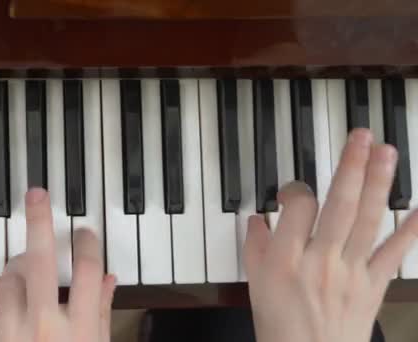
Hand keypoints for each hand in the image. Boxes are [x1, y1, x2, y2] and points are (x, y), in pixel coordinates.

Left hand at [0, 188, 116, 341]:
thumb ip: (100, 315)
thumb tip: (108, 280)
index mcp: (78, 331)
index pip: (88, 272)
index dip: (88, 244)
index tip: (84, 232)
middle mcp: (43, 327)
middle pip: (41, 261)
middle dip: (39, 222)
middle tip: (37, 196)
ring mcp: (9, 333)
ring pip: (8, 278)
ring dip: (16, 266)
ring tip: (24, 266)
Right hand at [244, 128, 417, 341]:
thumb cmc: (280, 326)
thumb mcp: (256, 284)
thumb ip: (256, 247)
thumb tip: (258, 220)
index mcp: (286, 259)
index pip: (297, 207)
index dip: (296, 188)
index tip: (294, 189)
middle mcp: (320, 260)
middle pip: (340, 205)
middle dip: (351, 166)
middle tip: (360, 136)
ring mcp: (351, 272)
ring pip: (367, 221)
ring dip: (378, 184)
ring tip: (386, 153)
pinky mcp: (374, 285)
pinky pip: (394, 254)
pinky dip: (410, 230)